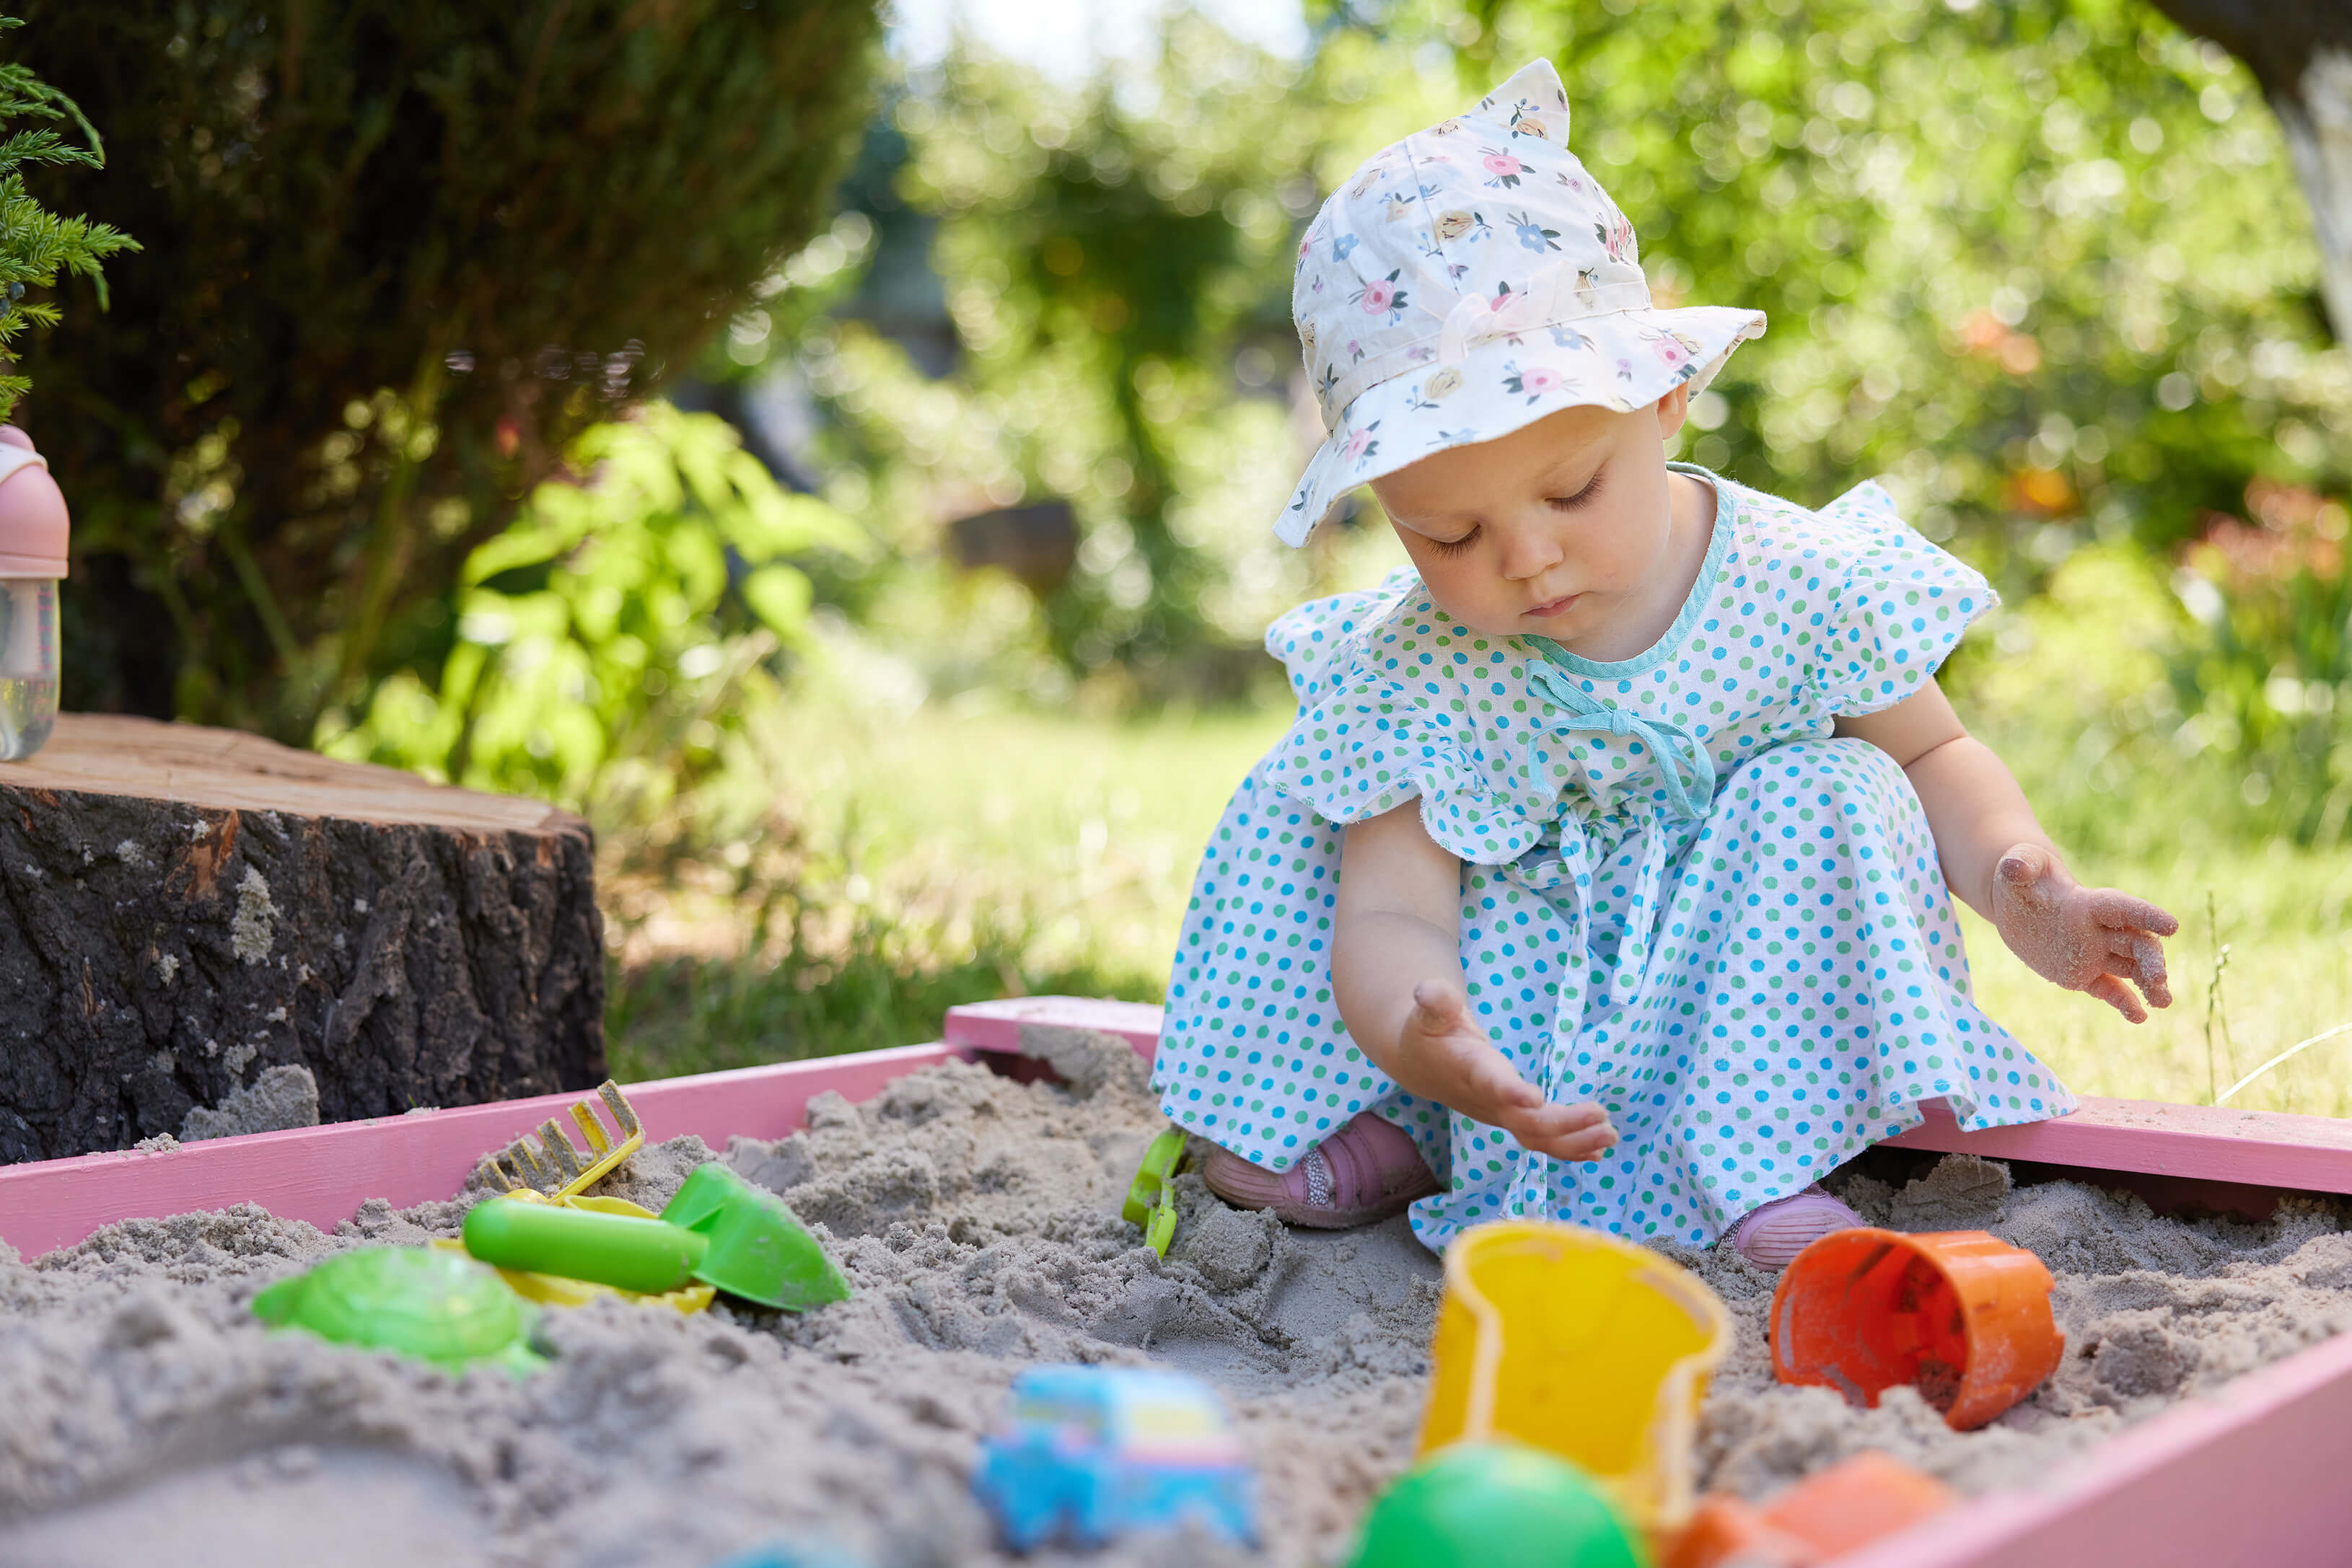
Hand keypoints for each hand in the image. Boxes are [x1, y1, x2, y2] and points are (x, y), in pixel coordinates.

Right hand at [1397, 980, 1618, 1160]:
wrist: (1423, 1066)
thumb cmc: (1430, 1032)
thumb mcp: (1428, 1011)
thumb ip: (1435, 1000)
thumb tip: (1427, 989)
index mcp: (1470, 1070)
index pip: (1491, 1084)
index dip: (1511, 1093)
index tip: (1537, 1098)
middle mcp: (1487, 1100)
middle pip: (1525, 1122)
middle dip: (1563, 1124)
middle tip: (1602, 1116)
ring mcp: (1500, 1114)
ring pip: (1536, 1138)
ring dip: (1574, 1141)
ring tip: (1610, 1134)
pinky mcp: (1511, 1119)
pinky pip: (1540, 1140)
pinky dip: (1569, 1148)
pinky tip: (1598, 1150)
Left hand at [1989, 843, 2177, 1021]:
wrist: (2016, 902)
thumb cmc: (2022, 875)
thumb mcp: (2018, 865)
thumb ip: (2020, 865)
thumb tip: (2013, 866)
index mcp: (2089, 903)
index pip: (2124, 908)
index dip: (2147, 916)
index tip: (2172, 926)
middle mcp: (2099, 930)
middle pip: (2136, 943)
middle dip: (2150, 960)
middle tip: (2158, 978)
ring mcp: (2094, 954)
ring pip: (2130, 969)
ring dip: (2149, 984)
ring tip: (2163, 1002)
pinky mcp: (2082, 974)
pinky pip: (2108, 989)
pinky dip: (2124, 1003)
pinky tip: (2139, 1018)